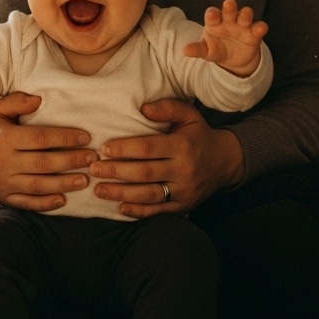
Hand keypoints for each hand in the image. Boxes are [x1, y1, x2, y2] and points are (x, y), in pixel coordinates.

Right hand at [0, 91, 97, 211]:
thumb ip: (17, 101)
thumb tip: (38, 100)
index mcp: (5, 139)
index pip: (40, 138)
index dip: (64, 137)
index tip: (85, 137)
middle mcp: (4, 162)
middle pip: (43, 163)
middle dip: (71, 161)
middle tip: (92, 158)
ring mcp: (4, 183)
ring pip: (38, 185)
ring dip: (64, 184)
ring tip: (84, 179)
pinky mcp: (4, 198)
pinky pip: (27, 203)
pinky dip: (46, 204)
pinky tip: (63, 199)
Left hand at [89, 98, 244, 218]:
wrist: (225, 162)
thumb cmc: (199, 135)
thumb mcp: (189, 115)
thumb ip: (167, 108)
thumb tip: (143, 108)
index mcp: (182, 146)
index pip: (148, 148)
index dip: (124, 149)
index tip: (103, 149)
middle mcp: (184, 170)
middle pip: (144, 173)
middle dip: (116, 171)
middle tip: (93, 169)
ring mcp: (184, 190)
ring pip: (149, 194)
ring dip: (121, 193)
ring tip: (99, 190)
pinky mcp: (184, 206)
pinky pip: (158, 211)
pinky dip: (138, 211)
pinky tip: (120, 207)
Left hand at [183, 0, 267, 76]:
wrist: (233, 59)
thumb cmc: (216, 49)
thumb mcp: (206, 51)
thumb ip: (197, 49)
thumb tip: (185, 51)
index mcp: (214, 22)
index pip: (212, 15)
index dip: (212, 14)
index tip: (212, 14)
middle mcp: (229, 20)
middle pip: (229, 11)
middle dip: (229, 7)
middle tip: (229, 3)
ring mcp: (242, 26)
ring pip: (245, 16)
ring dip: (246, 14)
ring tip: (246, 13)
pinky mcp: (254, 34)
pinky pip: (258, 28)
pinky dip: (260, 27)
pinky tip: (261, 28)